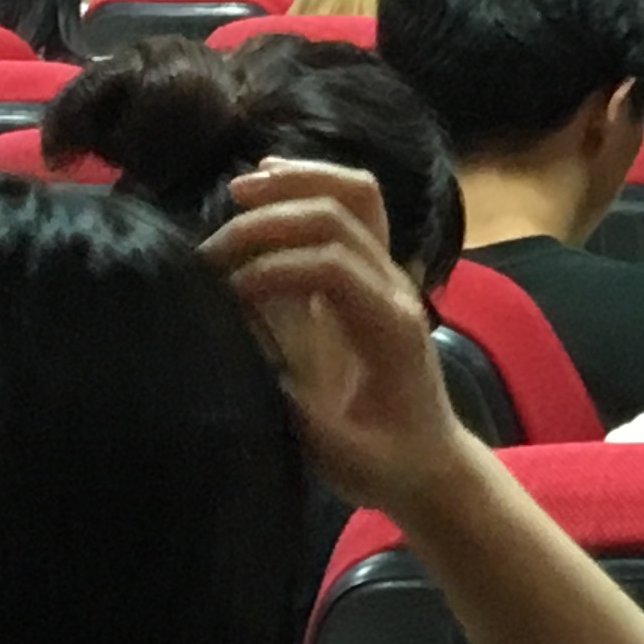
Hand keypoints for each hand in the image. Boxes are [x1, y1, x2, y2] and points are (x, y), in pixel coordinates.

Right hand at [211, 159, 477, 523]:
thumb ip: (293, 402)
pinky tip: (267, 180)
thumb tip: (242, 356)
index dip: (274, 268)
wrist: (431, 462)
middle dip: (272, 220)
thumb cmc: (382, 461)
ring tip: (240, 187)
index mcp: (389, 326)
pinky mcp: (374, 274)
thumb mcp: (333, 448)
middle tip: (211, 247)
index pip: (334, 267)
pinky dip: (311, 185)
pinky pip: (354, 209)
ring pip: (356, 197)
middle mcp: (395, 285)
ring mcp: (389, 273)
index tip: (225, 292)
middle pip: (341, 218)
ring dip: (298, 183)